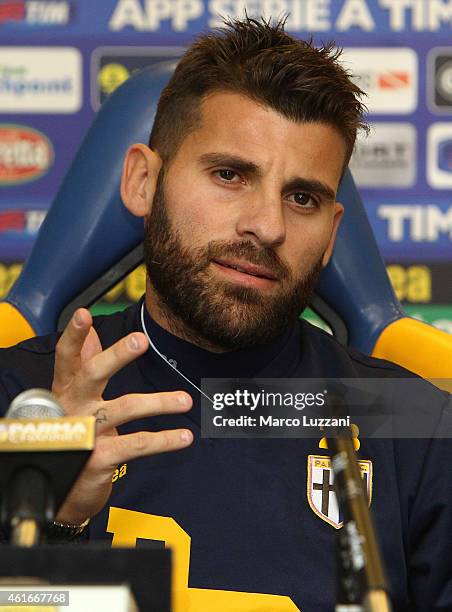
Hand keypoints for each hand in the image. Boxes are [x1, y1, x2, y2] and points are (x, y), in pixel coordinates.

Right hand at [52, 308, 192, 524]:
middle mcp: (73, 408)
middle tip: (141, 340)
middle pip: (92, 375)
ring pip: (124, 408)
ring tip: (186, 401)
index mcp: (68, 389)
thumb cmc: (75, 432)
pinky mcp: (98, 458)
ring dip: (159, 403)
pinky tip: (183, 437)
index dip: (73, 335)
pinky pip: (136, 445)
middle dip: (116, 356)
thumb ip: (84, 365)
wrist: (63, 490)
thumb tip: (92, 332)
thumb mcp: (75, 398)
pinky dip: (163, 440)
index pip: (67, 358)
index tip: (83, 313)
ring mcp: (85, 433)